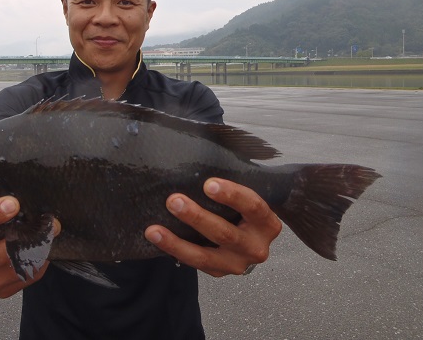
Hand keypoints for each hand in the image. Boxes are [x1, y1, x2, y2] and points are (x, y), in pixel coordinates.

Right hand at [0, 196, 60, 297]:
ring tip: (50, 232)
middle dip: (28, 235)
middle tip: (47, 221)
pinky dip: (40, 260)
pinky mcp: (1, 291)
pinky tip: (43, 247)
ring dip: (39, 248)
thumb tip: (14, 196)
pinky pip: (28, 275)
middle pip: (0, 253)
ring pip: (18, 266)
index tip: (13, 203)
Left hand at [144, 178, 281, 276]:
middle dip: (197, 217)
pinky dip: (173, 249)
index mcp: (267, 223)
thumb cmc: (241, 208)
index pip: (253, 207)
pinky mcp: (219, 272)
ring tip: (154, 229)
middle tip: (173, 200)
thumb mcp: (245, 195)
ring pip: (205, 256)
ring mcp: (237, 264)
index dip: (232, 195)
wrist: (246, 238)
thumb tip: (202, 148)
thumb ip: (231, 182)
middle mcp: (256, 247)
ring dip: (177, 241)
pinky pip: (193, 263)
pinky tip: (155, 237)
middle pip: (226, 233)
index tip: (208, 183)